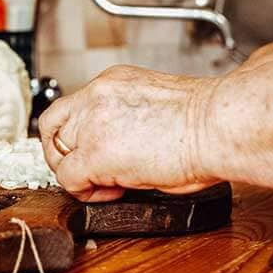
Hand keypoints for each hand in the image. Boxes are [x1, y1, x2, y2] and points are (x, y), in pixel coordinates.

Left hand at [39, 65, 218, 201]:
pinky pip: (68, 177)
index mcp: (112, 82)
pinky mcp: (95, 153)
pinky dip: (83, 191)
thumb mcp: (156, 104)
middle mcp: (96, 96)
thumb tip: (124, 143)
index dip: (77, 132)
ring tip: (103, 181)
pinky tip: (111, 190)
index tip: (93, 147)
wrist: (219, 125)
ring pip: (56, 150)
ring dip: (73, 170)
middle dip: (66, 151)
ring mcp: (92, 123)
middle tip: (86, 169)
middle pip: (53, 124)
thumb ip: (128, 116)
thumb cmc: (207, 119)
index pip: (72, 105)